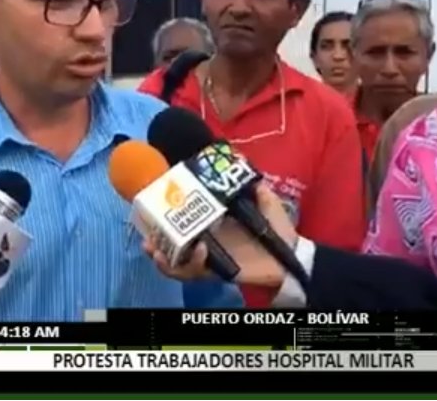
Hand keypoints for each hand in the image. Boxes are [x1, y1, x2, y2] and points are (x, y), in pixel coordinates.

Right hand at [144, 183, 298, 287]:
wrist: (290, 257)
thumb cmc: (276, 230)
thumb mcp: (265, 201)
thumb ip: (254, 184)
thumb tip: (240, 163)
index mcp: (210, 224)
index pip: (180, 221)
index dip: (163, 217)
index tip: (151, 207)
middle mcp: (203, 241)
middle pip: (169, 245)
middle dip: (153, 242)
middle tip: (146, 237)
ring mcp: (207, 259)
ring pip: (174, 264)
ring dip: (163, 258)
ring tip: (157, 251)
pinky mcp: (215, 272)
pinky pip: (193, 273)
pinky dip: (190, 264)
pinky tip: (199, 251)